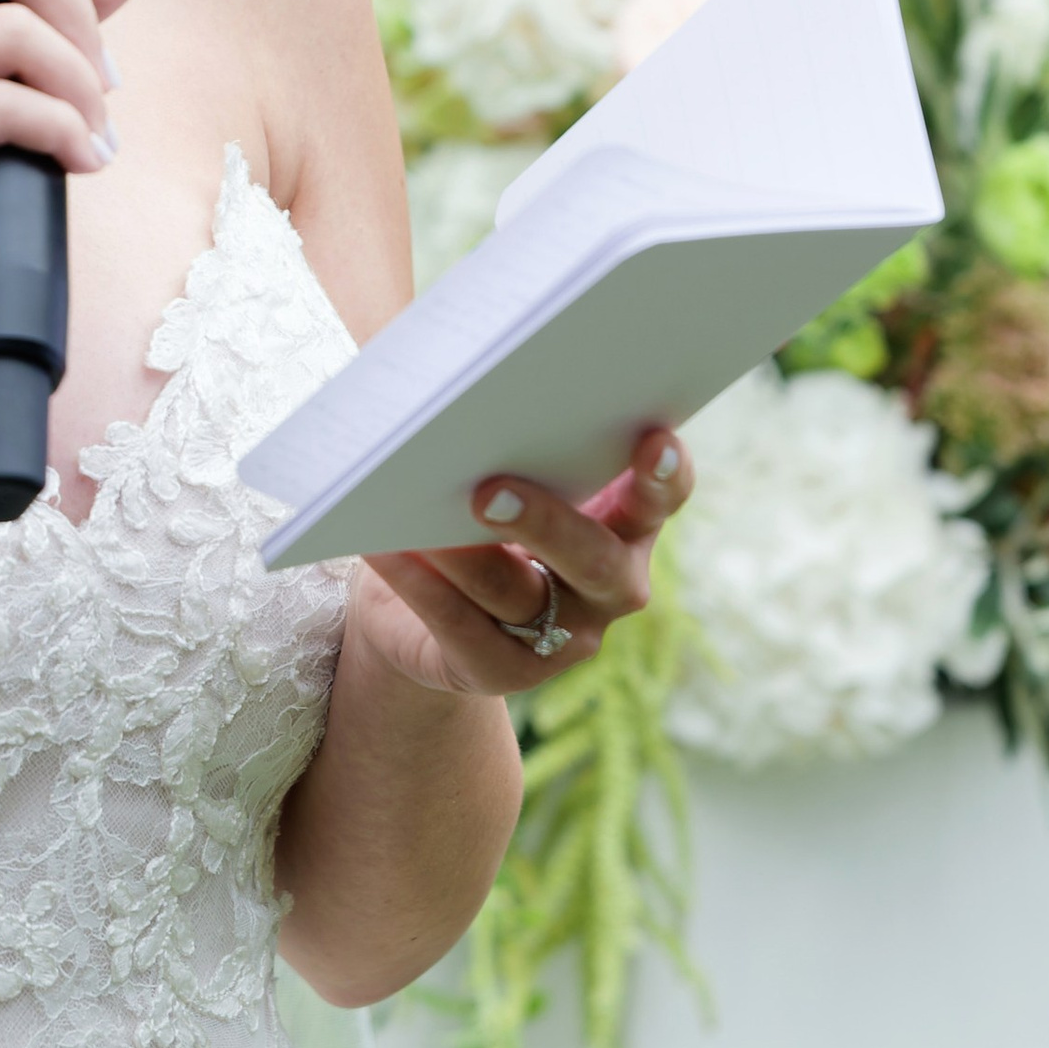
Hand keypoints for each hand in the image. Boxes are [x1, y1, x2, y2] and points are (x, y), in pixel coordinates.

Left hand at [348, 428, 693, 703]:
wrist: (421, 616)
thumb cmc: (472, 516)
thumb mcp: (504, 476)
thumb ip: (507, 440)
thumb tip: (453, 377)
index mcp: (624, 524)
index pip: (659, 499)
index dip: (664, 475)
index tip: (652, 439)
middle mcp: (608, 587)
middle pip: (594, 561)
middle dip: (547, 524)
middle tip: (489, 491)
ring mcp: (562, 638)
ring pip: (517, 596)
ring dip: (465, 556)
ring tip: (417, 521)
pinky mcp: (502, 670)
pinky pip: (459, 626)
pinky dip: (420, 584)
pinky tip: (384, 547)